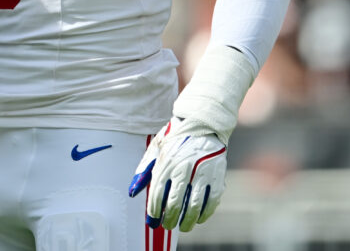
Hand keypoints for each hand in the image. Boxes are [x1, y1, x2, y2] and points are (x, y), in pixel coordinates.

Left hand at [128, 117, 226, 231]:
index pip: (157, 194)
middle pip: (174, 203)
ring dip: (187, 221)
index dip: (154, 211)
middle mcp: (183, 169)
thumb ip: (144, 170)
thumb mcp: (156, 149)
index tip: (153, 220)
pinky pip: (211, 201)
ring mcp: (202, 173)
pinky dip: (205, 213)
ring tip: (183, 227)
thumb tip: (132, 192)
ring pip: (193, 206)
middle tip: (167, 225)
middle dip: (169, 218)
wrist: (202, 124)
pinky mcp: (217, 176)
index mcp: (166, 162)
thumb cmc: (176, 139)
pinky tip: (199, 218)